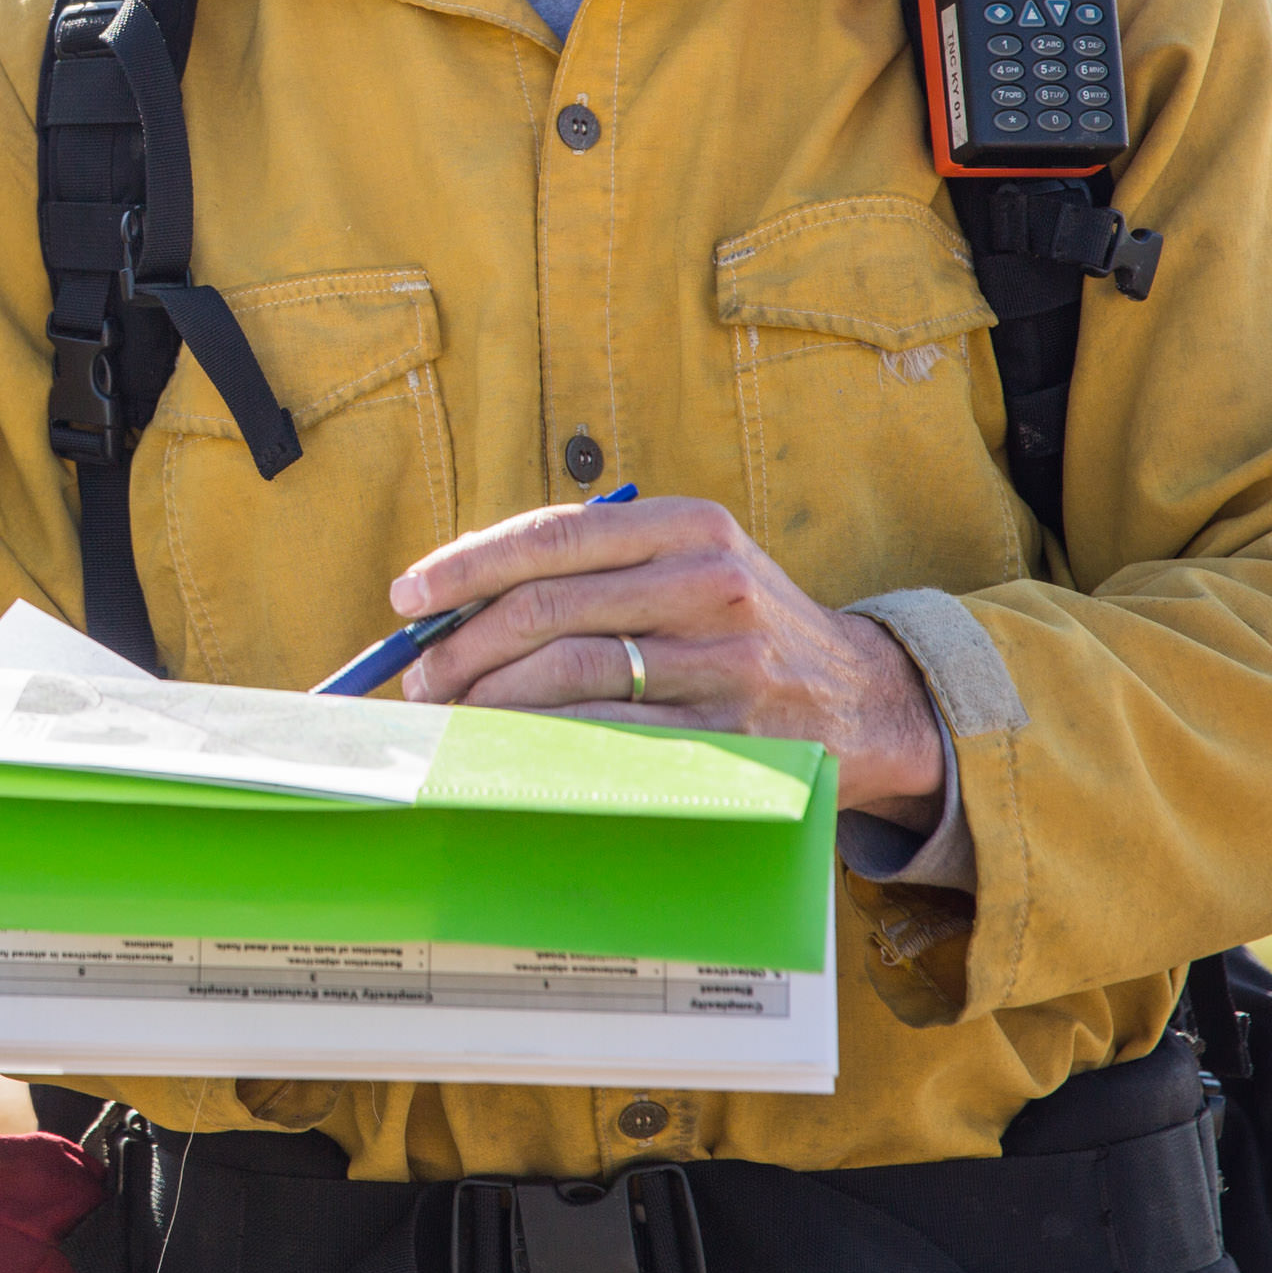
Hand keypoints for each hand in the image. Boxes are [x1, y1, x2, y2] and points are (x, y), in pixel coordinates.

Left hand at [390, 493, 944, 818]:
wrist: (864, 697)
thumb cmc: (740, 625)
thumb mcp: (689, 563)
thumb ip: (591, 567)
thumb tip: (453, 598)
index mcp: (690, 526)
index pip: (552, 536)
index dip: (465, 566)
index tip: (407, 595)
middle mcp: (710, 584)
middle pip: (547, 608)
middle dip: (463, 646)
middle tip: (420, 678)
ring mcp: (723, 662)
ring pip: (568, 675)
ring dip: (489, 699)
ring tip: (451, 715)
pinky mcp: (728, 733)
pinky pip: (607, 736)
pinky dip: (539, 741)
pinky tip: (504, 747)